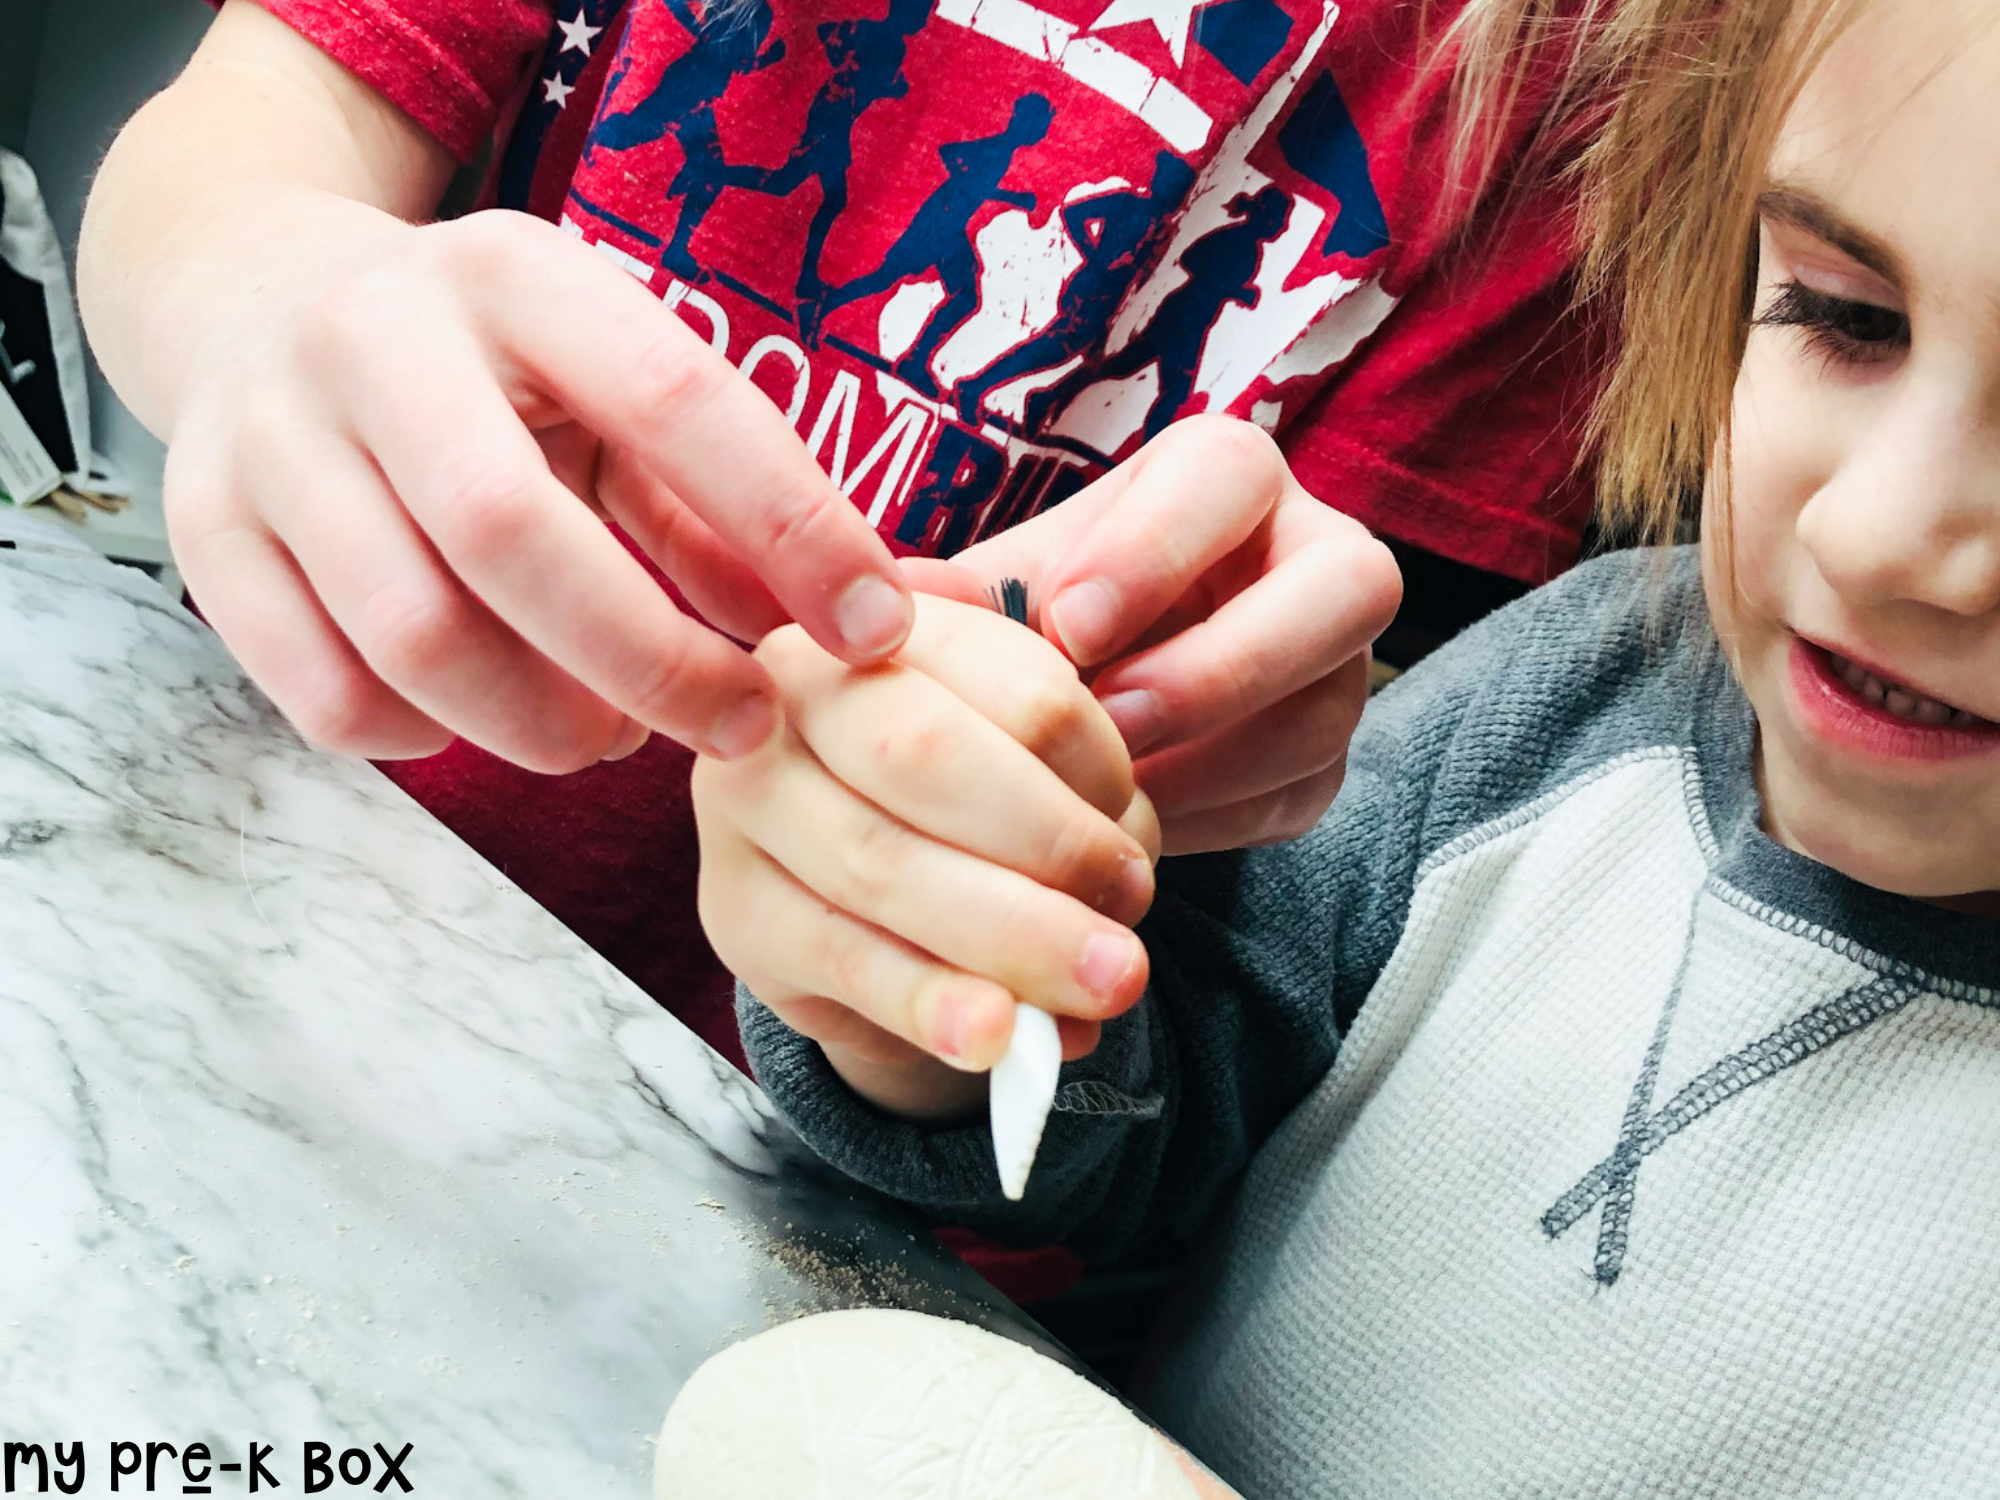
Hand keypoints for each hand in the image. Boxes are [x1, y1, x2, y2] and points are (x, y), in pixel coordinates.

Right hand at [164, 209, 912, 772]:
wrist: (258, 303)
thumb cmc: (491, 374)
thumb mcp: (611, 390)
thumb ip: (725, 507)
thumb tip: (861, 626)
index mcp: (514, 277)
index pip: (672, 398)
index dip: (789, 526)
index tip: (872, 628)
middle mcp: (374, 338)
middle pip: (512, 535)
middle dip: (653, 662)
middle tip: (737, 725)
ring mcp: (269, 436)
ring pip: (412, 636)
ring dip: (542, 724)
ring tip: (610, 735)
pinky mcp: (204, 532)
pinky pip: (326, 695)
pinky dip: (427, 741)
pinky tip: (481, 721)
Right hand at [693, 594, 1159, 1121]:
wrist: (851, 879)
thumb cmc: (961, 795)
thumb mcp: (1022, 756)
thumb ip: (1072, 793)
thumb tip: (1120, 889)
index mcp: (887, 618)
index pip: (1014, 684)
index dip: (1097, 769)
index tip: (1137, 836)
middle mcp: (791, 685)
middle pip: (929, 758)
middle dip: (1053, 847)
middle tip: (1134, 912)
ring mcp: (744, 797)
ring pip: (885, 863)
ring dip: (1013, 936)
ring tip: (1106, 986)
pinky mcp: (736, 911)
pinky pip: (845, 958)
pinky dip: (934, 1002)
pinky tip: (997, 1036)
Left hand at [953, 416, 1401, 854]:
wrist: (1097, 686)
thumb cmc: (1053, 606)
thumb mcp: (1012, 582)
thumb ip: (967, 592)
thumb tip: (895, 603)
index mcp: (1227, 477)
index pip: (1232, 478)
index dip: (1157, 552)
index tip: (1067, 626)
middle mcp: (1314, 556)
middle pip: (1352, 587)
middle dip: (1225, 666)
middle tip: (1111, 721)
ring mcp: (1334, 664)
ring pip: (1321, 713)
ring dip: (1205, 763)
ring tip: (1099, 790)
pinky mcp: (1326, 757)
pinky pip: (1295, 794)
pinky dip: (1206, 817)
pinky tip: (1126, 824)